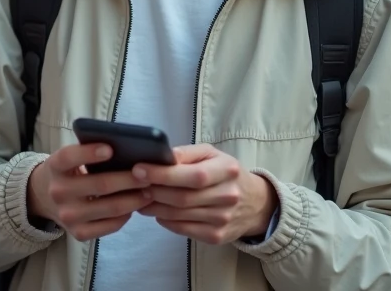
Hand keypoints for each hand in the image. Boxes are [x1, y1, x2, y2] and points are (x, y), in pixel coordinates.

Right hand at [27, 144, 152, 241]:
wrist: (44, 198)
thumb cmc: (68, 171)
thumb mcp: (70, 158)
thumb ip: (89, 153)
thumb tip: (128, 151)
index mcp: (55, 166)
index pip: (69, 157)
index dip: (89, 153)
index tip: (111, 149)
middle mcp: (58, 192)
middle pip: (100, 185)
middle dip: (129, 180)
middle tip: (148, 175)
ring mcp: (67, 216)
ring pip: (109, 208)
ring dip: (134, 200)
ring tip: (149, 192)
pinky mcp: (78, 233)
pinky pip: (109, 226)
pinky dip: (125, 216)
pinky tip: (135, 207)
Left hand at [132, 144, 277, 245]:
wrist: (254, 204)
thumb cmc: (226, 174)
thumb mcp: (211, 154)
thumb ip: (186, 154)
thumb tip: (161, 157)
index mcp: (227, 170)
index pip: (192, 175)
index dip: (163, 174)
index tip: (138, 170)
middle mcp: (227, 196)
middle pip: (182, 197)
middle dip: (154, 191)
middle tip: (135, 185)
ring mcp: (223, 219)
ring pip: (179, 215)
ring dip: (154, 207)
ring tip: (141, 198)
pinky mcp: (216, 236)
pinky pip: (183, 229)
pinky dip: (165, 221)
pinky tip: (158, 212)